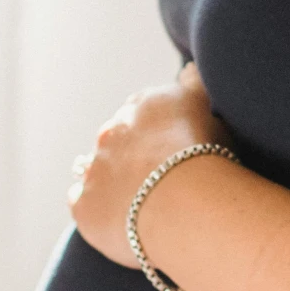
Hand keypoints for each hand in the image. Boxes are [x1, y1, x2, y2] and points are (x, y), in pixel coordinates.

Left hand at [67, 62, 227, 266]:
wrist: (186, 205)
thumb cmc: (206, 157)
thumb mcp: (206, 109)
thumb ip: (193, 85)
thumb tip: (189, 68)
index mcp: (143, 106)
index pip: (143, 111)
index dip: (156, 131)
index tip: (171, 148)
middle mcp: (112, 131)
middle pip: (116, 140)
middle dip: (130, 155)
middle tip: (157, 180)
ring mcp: (94, 168)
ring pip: (96, 171)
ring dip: (111, 182)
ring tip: (138, 203)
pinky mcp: (83, 205)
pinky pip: (83, 204)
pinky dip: (99, 211)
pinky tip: (121, 221)